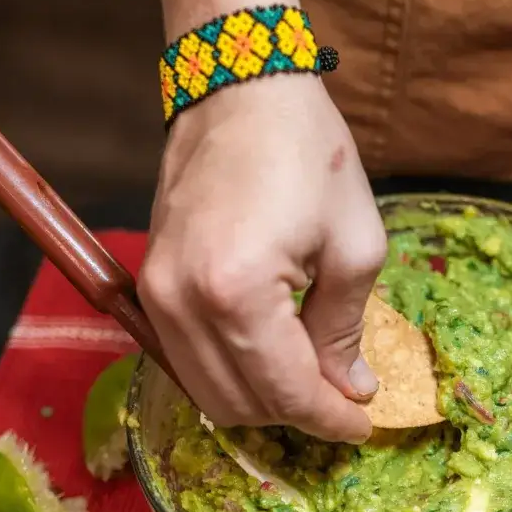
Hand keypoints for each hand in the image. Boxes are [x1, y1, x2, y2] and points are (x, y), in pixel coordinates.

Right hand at [139, 77, 384, 442]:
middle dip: (295, 415)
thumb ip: (344, 328)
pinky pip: (185, 358)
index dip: (328, 419)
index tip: (361, 425)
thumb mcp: (355, 243)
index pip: (283, 391)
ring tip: (307, 383)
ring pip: (205, 392)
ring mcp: (156, 294)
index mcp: (237, 292)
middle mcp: (181, 303)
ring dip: (259, 401)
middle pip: (237, 405)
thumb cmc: (307, 152)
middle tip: (340, 403)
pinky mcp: (149, 282)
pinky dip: (228, 372)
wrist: (239, 86)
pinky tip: (268, 356)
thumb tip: (347, 390)